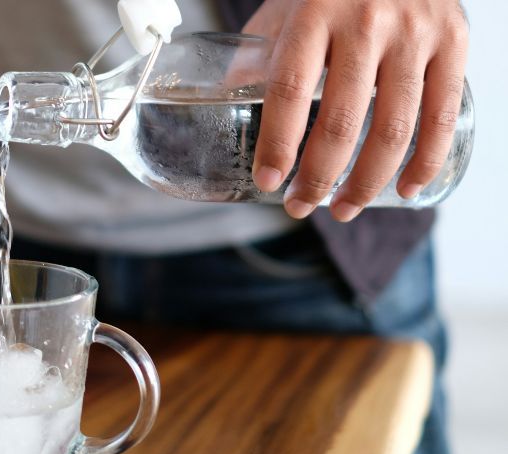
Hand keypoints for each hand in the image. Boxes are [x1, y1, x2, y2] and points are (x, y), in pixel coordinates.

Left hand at [243, 0, 467, 220]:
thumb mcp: (285, 8)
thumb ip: (259, 53)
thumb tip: (225, 100)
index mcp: (313, 13)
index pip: (289, 89)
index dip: (278, 143)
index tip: (269, 182)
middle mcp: (366, 21)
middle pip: (341, 121)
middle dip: (317, 178)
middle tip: (300, 206)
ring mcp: (415, 32)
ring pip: (393, 128)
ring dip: (366, 182)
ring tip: (343, 208)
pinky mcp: (453, 41)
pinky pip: (440, 116)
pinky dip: (424, 162)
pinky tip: (405, 190)